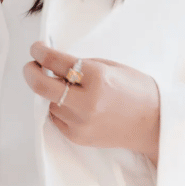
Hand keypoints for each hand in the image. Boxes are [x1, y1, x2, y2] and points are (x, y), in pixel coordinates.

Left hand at [23, 41, 160, 163]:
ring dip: (51, 92)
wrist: (154, 123)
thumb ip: (80, 64)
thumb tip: (51, 62)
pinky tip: (72, 103)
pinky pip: (56, 118)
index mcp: (96, 77)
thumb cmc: (135, 90)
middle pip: (41, 85)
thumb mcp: (109, 66)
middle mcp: (86, 102)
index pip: (54, 61)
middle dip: (30, 71)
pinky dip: (59, 108)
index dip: (39, 52)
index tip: (36, 48)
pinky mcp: (78, 137)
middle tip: (31, 65)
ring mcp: (80, 122)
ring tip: (66, 87)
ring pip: (49, 102)